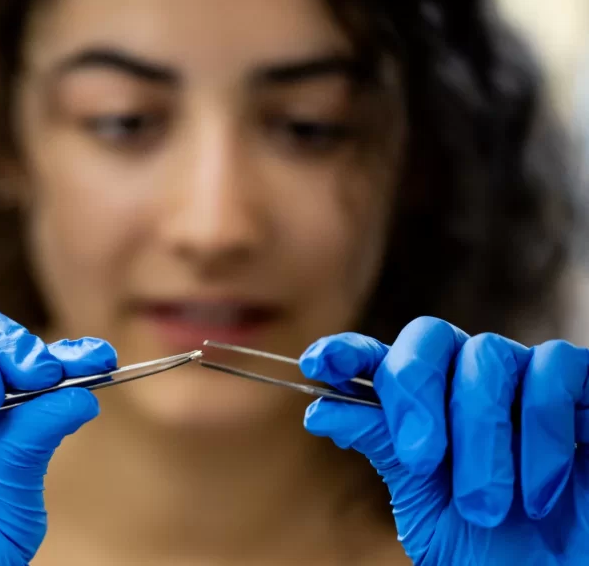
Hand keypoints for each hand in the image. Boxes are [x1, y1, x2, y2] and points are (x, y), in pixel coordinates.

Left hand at [300, 316, 588, 564]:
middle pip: (429, 338)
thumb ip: (384, 449)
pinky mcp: (581, 391)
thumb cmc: (492, 551)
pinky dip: (542, 427)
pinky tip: (540, 489)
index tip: (319, 363)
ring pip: (489, 356)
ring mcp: (525, 382)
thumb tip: (321, 408)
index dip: (348, 351)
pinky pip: (556, 367)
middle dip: (416, 393)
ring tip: (485, 506)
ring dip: (482, 433)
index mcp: (426, 408)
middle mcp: (469, 385)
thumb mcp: (424, 505)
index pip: (380, 358)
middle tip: (421, 460)